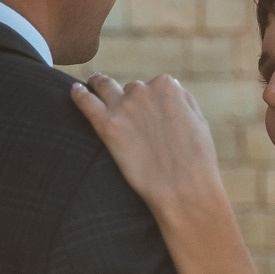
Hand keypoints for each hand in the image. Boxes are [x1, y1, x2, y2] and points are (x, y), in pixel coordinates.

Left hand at [69, 73, 222, 215]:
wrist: (183, 189)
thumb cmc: (196, 161)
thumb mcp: (200, 122)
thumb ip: (184, 102)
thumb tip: (173, 93)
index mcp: (168, 87)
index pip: (155, 85)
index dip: (152, 99)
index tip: (149, 110)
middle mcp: (144, 90)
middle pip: (131, 88)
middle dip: (129, 98)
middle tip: (126, 111)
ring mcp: (123, 106)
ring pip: (104, 86)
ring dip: (98, 84)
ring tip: (91, 84)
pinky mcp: (107, 125)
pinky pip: (85, 101)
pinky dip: (78, 94)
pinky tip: (74, 91)